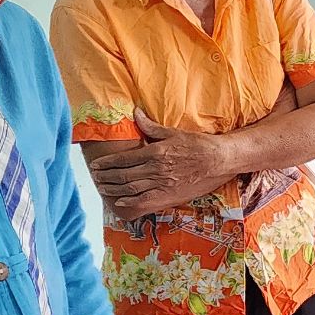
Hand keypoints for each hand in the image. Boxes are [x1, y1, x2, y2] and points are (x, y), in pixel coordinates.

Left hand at [87, 112, 240, 216]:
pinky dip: (130, 201)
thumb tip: (135, 113)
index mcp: (155, 152)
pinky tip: (120, 201)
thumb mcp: (174, 132)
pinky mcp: (169, 195)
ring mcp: (161, 184)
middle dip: (106, 176)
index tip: (96, 165)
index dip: (107, 163)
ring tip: (103, 188)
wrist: (218, 160)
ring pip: (130, 188)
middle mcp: (155, 169)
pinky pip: (145, 201)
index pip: (124, 159)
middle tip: (95, 177)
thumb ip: (151, 126)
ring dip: (113, 189)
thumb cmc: (198, 144)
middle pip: (123, 175)